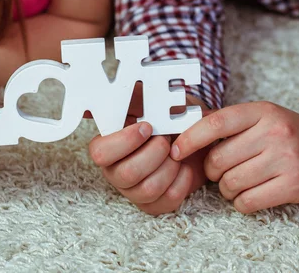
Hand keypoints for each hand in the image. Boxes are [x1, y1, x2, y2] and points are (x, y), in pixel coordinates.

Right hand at [88, 84, 208, 214]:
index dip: (125, 142)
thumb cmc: (171, 117)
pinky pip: (165, 201)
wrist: (199, 137)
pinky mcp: (154, 203)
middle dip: (153, 154)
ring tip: (176, 153)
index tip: (147, 127)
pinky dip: (181, 182)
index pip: (100, 153)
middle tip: (166, 140)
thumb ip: (132, 97)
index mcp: (110, 145)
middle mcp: (117, 170)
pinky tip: (184, 167)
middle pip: (126, 174)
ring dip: (169, 168)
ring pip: (147, 189)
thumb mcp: (153, 101)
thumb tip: (106, 94)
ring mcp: (134, 190)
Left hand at [170, 101, 298, 212]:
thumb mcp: (261, 117)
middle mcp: (274, 132)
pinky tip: (249, 195)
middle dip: (213, 170)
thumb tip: (181, 122)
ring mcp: (286, 159)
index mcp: (261, 112)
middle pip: (219, 159)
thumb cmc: (288, 134)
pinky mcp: (294, 185)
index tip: (175, 151)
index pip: (216, 123)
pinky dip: (241, 202)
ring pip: (231, 183)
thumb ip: (226, 121)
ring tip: (238, 182)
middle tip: (222, 170)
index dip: (190, 138)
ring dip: (227, 189)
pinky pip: (248, 201)